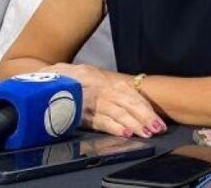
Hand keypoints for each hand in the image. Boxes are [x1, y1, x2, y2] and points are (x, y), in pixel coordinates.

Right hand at [40, 63, 166, 138]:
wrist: (52, 79)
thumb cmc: (79, 80)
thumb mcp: (99, 77)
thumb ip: (116, 89)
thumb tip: (141, 103)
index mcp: (111, 82)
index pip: (134, 97)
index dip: (147, 110)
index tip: (159, 122)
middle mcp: (104, 90)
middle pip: (129, 105)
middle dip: (145, 118)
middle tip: (158, 129)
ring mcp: (93, 102)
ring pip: (118, 113)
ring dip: (134, 124)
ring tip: (146, 133)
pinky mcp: (81, 114)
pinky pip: (100, 121)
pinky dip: (113, 127)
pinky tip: (125, 133)